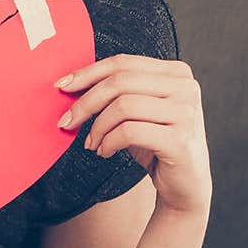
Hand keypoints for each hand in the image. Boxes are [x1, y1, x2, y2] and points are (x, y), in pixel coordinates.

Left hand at [55, 54, 211, 216]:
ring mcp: (186, 113)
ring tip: (91, 144)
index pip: (123, 63)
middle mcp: (186, 87)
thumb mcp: (137, 111)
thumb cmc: (155, 143)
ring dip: (97, 128)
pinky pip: (129, 132)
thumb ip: (118, 92)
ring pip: (122, 107)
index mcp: (176, 72)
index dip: (88, 73)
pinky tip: (104, 152)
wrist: (185, 185)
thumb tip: (70, 82)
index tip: (62, 87)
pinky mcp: (180, 140)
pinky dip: (108, 142)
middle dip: (86, 103)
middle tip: (66, 122)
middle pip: (120, 82)